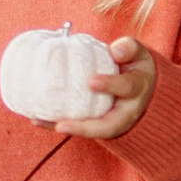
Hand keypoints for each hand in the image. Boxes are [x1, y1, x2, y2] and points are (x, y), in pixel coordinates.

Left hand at [31, 36, 156, 144]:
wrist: (143, 91)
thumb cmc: (135, 68)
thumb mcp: (139, 55)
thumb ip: (129, 48)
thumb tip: (114, 50)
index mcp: (137, 90)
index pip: (127, 87)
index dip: (110, 85)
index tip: (91, 81)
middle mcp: (126, 112)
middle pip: (109, 126)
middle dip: (86, 128)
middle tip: (62, 125)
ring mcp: (112, 122)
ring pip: (91, 132)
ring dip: (67, 129)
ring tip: (40, 121)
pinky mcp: (97, 125)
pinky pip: (78, 128)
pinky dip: (56, 124)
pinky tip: (36, 118)